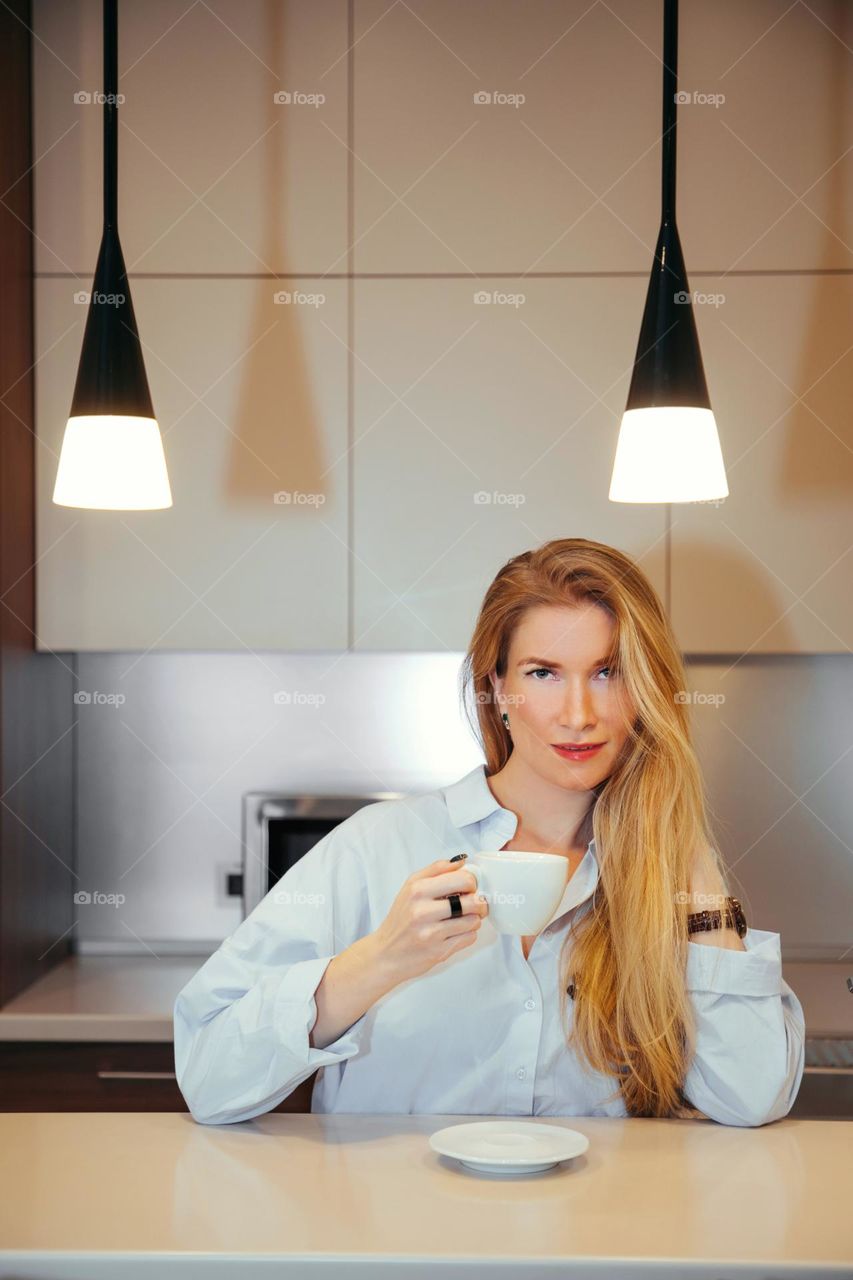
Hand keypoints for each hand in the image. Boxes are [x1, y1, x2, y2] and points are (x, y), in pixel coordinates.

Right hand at [369, 857, 487, 985]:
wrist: (386, 954)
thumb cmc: (400, 919)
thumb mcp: (410, 887)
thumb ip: (436, 870)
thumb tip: (461, 861)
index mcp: (418, 890)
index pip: (463, 879)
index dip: (471, 882)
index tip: (467, 887)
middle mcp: (423, 911)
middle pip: (472, 901)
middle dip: (479, 902)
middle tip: (472, 904)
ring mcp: (431, 933)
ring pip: (474, 921)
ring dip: (473, 919)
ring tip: (462, 919)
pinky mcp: (439, 952)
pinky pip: (469, 938)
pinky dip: (467, 934)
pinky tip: (455, 932)